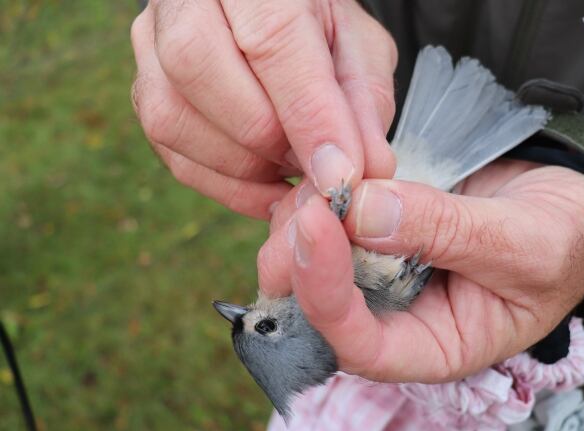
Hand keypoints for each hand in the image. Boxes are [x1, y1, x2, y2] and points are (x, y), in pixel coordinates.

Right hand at [130, 0, 397, 218]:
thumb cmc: (317, 27)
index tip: (341, 173)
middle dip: (268, 138)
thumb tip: (366, 171)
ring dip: (245, 168)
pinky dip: (228, 186)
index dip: (308, 117)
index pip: (271, 40)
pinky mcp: (144, 92)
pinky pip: (174, 154)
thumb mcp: (358, 48)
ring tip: (296, 170)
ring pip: (173, 118)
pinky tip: (270, 187)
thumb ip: (363, 104)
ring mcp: (149, 42)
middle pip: (198, 68)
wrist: (268, 15)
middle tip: (316, 166)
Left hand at [259, 160, 583, 382]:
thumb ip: (445, 231)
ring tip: (326, 169)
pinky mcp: (375, 233)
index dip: (324, 296)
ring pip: (310, 263)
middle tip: (310, 193)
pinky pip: (327, 223)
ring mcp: (380, 274)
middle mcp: (396, 318)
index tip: (314, 227)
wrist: (571, 205)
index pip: (360, 346)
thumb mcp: (521, 241)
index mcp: (434, 346)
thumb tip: (360, 211)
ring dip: (303, 217)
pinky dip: (319, 193)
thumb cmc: (563, 241)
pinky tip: (329, 163)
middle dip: (299, 254)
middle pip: (317, 308)